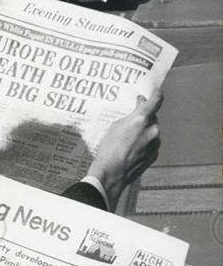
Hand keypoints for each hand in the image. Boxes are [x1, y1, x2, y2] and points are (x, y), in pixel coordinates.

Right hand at [88, 90, 162, 209]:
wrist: (111, 174)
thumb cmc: (109, 149)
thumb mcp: (115, 126)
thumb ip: (130, 115)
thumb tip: (138, 109)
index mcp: (142, 118)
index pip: (156, 100)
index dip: (157, 94)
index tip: (156, 91)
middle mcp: (153, 130)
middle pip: (152, 118)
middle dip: (143, 118)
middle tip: (131, 121)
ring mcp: (155, 143)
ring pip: (152, 132)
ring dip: (143, 133)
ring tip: (126, 141)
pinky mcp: (154, 155)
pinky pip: (151, 145)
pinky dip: (144, 145)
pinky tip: (131, 150)